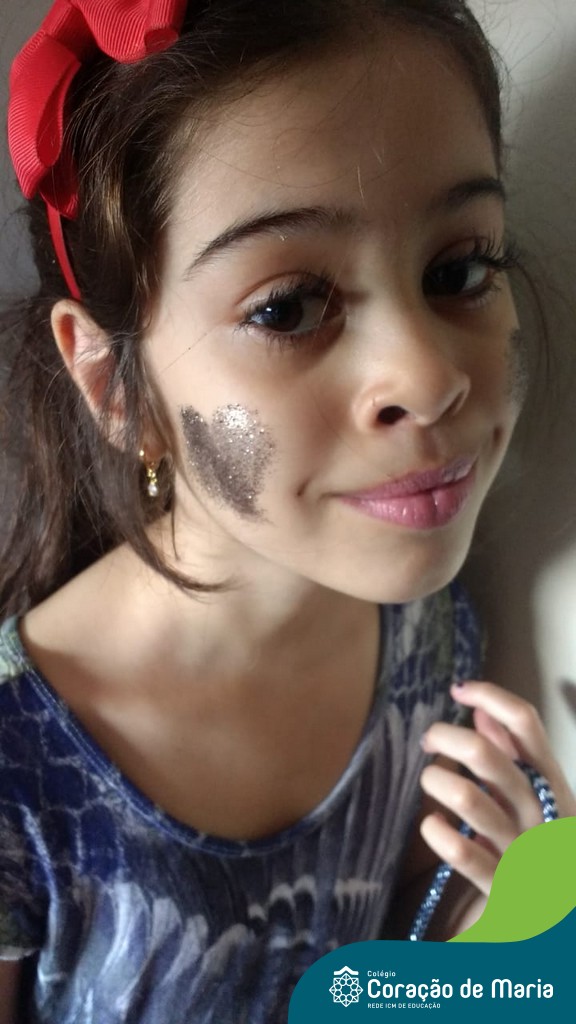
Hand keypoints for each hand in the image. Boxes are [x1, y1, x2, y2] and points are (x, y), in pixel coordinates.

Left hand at [418, 681, 575, 895]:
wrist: (547, 925)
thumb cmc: (528, 849)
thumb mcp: (527, 800)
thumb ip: (510, 756)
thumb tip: (481, 712)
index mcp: (553, 784)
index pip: (528, 724)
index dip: (492, 697)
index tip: (458, 689)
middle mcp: (543, 814)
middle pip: (490, 756)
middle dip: (448, 739)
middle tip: (429, 741)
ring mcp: (525, 853)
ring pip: (470, 799)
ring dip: (437, 782)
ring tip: (428, 781)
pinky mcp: (502, 890)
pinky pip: (462, 852)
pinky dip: (437, 832)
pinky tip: (431, 824)